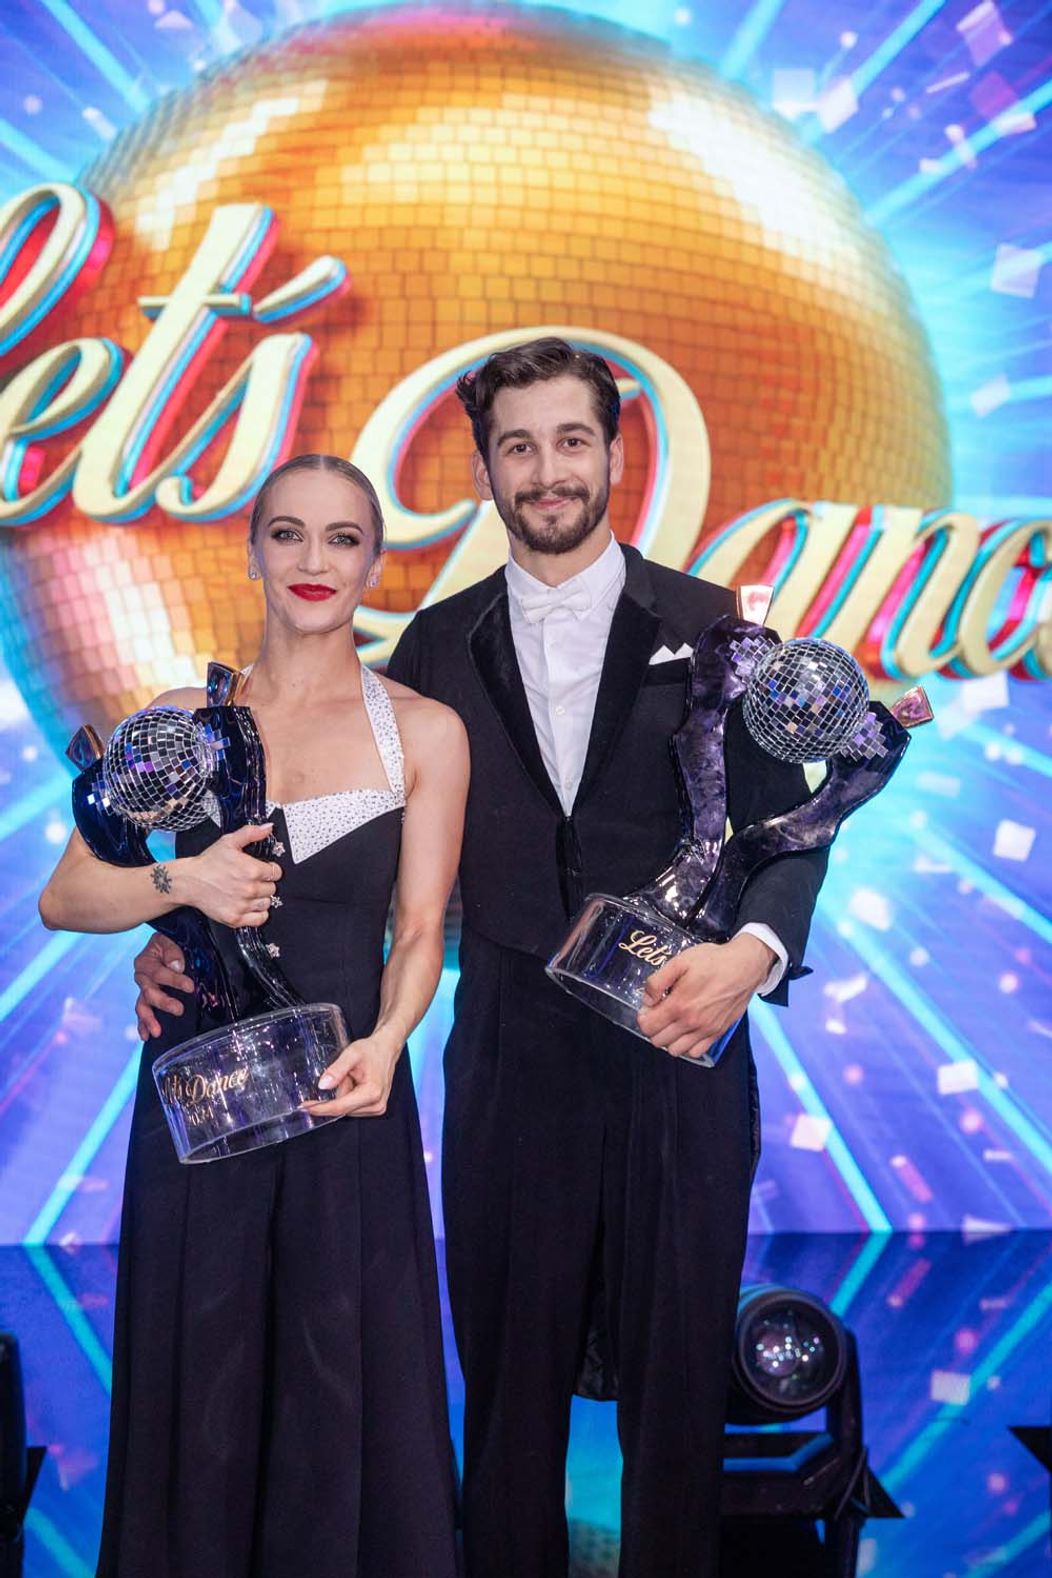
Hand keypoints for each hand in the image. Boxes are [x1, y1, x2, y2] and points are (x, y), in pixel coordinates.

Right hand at [133, 932, 194, 1039]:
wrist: (168, 943)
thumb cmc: (171, 942)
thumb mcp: (170, 940)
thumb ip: (173, 951)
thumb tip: (176, 966)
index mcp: (145, 961)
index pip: (158, 973)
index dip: (173, 980)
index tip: (189, 987)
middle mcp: (142, 977)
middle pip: (149, 992)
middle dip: (164, 1002)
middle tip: (179, 1009)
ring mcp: (144, 989)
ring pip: (143, 1005)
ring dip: (149, 1019)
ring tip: (157, 1032)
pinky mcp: (148, 998)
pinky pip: (143, 1012)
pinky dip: (143, 1025)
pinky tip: (146, 1036)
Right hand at [176, 823, 282, 928]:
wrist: (189, 881)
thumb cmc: (209, 862)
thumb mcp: (229, 841)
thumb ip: (251, 833)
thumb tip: (268, 827)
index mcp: (252, 870)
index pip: (276, 873)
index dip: (269, 870)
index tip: (261, 870)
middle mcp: (250, 889)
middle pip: (272, 889)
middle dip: (264, 884)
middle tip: (251, 880)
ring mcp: (243, 905)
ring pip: (267, 904)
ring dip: (260, 899)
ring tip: (248, 892)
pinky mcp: (235, 918)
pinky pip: (259, 919)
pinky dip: (257, 914)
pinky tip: (248, 905)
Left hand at [300, 1031, 400, 1118]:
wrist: (387, 1049)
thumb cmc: (372, 1050)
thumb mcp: (351, 1054)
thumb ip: (337, 1070)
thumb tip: (322, 1086)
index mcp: (372, 1093)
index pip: (340, 1107)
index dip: (320, 1108)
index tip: (304, 1107)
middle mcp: (376, 1104)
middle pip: (342, 1108)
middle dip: (337, 1092)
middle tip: (346, 1073)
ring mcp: (377, 1108)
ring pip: (346, 1108)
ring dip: (344, 1093)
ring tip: (354, 1077)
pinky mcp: (375, 1108)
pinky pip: (352, 1107)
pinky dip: (349, 1096)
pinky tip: (356, 1083)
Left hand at [636, 933, 775, 1060]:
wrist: (744, 967)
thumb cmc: (712, 961)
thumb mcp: (680, 962)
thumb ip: (658, 981)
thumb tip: (647, 1000)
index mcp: (679, 1005)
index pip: (648, 1027)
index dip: (643, 1017)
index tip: (648, 1008)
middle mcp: (691, 1022)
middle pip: (658, 1041)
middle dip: (653, 1028)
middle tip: (659, 1013)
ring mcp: (706, 1030)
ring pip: (675, 1050)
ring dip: (668, 1039)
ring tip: (672, 1023)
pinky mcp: (718, 1033)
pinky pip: (695, 1052)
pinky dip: (687, 1046)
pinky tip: (687, 1031)